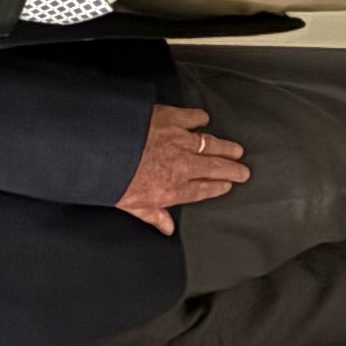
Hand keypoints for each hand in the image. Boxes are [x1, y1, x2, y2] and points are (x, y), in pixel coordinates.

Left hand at [118, 104, 249, 234]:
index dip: (218, 187)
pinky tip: (204, 119)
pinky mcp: (172, 119)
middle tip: (243, 170)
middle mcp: (182, 165)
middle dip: (232, 169)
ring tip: (236, 150)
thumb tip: (167, 228)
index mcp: (172, 189)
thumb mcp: (131, 205)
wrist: (103, 149)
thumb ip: (153, 215)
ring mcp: (179, 141)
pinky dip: (200, 119)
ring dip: (225, 147)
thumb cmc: (112, 179)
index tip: (228, 185)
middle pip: (215, 167)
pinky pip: (193, 118)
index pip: (202, 190)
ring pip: (210, 144)